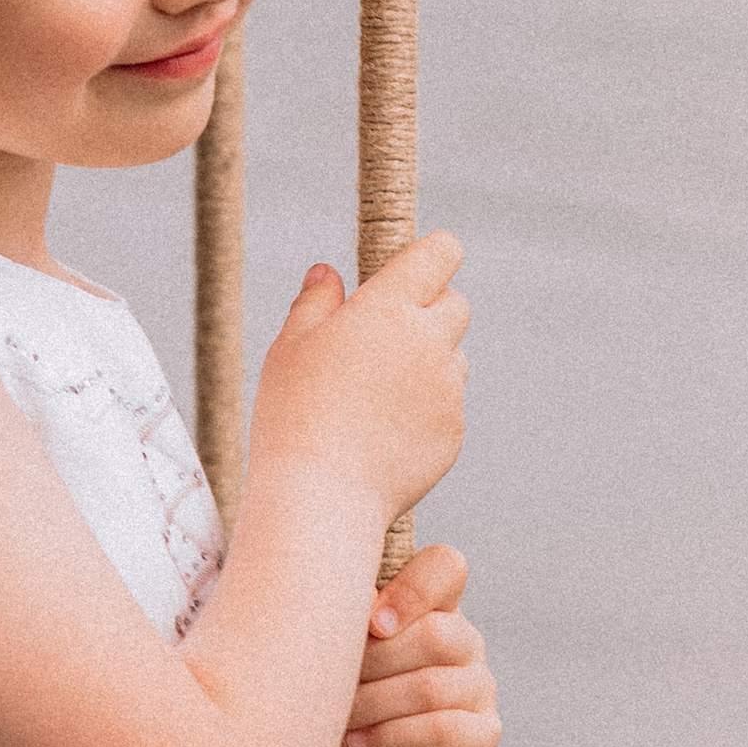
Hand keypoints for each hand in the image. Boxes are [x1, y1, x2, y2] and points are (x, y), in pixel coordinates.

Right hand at [247, 233, 467, 529]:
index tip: (418, 265)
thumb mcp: (291, 346)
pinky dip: (426, 410)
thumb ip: (315, 302)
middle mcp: (428, 341)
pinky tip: (384, 432)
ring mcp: (447, 389)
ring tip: (376, 394)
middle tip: (386, 336)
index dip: (434, 253)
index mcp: (388, 307)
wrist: (322, 493)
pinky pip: (449, 406)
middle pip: (456, 304)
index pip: (440, 253)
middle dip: (430, 310)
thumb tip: (328, 274)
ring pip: (454, 358)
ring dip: (429, 362)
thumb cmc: (294, 413)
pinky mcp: (454, 431)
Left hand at [282, 545, 498, 746]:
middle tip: (333, 689)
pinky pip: (446, 728)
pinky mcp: (482, 737)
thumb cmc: (316, 708)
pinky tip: (362, 746)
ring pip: (434, 683)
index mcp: (427, 605)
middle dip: (373, 665)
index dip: (412, 590)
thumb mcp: (321, 652)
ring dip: (375, 705)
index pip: (446, 568)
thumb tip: (344, 595)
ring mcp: (478, 688)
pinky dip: (394, 737)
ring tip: (338, 724)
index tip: (370, 622)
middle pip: (436, 633)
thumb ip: (338, 613)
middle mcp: (461, 641)